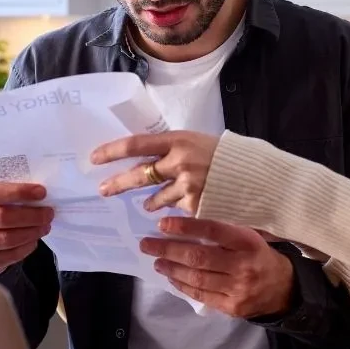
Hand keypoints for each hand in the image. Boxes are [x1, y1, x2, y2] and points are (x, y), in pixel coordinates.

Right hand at [0, 182, 53, 278]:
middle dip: (30, 215)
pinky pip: (4, 257)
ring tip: (44, 228)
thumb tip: (39, 194)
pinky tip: (32, 242)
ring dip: (30, 233)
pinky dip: (24, 250)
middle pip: (0, 217)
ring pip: (4, 239)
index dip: (19, 192)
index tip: (41, 192)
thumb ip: (10, 194)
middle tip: (48, 214)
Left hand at [92, 131, 218, 212]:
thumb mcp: (195, 141)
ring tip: (146, 204)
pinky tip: (179, 206)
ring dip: (149, 202)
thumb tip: (142, 158)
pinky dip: (173, 208)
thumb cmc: (224, 155)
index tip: (95, 158)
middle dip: (118, 183)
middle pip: (139, 175)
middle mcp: (179, 162)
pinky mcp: (194, 204)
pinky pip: (174, 208)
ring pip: (155, 198)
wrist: (254, 175)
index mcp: (178, 140)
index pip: (136, 145)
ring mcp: (186, 185)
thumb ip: (171, 149)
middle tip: (103, 190)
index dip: (112, 151)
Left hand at [140, 217, 293, 318]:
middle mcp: (242, 266)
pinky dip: (182, 285)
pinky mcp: (231, 306)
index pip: (212, 232)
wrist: (284, 289)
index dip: (185, 227)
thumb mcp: (251, 237)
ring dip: (171, 268)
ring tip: (157, 261)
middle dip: (168, 250)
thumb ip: (226, 231)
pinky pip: (201, 295)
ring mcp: (236, 289)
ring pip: (196, 278)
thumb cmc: (261, 256)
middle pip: (198, 257)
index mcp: (248, 243)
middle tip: (147, 244)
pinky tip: (171, 277)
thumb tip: (188, 223)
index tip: (163, 223)